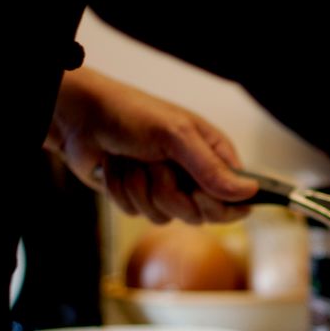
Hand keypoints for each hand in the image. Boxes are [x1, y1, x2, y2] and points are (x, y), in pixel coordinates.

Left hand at [45, 67, 257, 223]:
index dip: (221, 205)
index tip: (199, 195)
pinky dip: (122, 191)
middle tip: (158, 168)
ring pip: (166, 216)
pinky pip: (138, 213)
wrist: (80, 118)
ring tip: (133, 161)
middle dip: (171, 194)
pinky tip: (117, 167)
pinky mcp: (140, 197)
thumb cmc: (131, 114)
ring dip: (141, 189)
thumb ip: (212, 169)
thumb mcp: (177, 136)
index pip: (236, 198)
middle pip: (200, 214)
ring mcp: (166, 187)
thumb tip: (249, 191)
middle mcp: (193, 174)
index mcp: (212, 154)